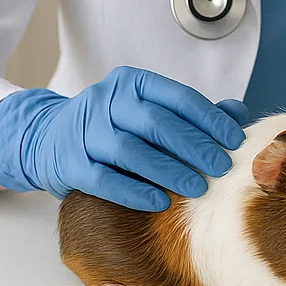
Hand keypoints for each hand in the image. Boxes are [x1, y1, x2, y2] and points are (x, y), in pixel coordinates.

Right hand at [0, 66, 250, 209]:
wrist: (47, 137)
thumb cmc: (111, 125)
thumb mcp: (146, 109)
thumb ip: (189, 112)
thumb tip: (238, 112)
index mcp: (132, 82)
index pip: (179, 98)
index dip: (210, 119)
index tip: (235, 141)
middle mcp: (107, 100)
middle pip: (158, 123)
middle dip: (195, 147)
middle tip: (221, 168)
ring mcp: (85, 130)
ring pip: (132, 150)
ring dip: (168, 171)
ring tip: (197, 189)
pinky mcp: (69, 162)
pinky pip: (104, 178)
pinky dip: (134, 191)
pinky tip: (159, 202)